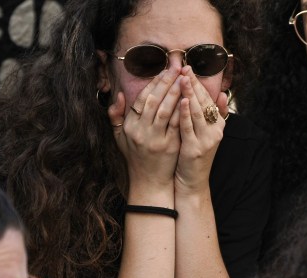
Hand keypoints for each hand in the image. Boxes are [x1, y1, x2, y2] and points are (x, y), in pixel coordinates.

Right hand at [108, 66, 182, 193]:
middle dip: (166, 82)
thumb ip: (116, 115)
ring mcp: (156, 139)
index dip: (154, 83)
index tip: (164, 70)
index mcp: (129, 126)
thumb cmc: (135, 156)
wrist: (149, 181)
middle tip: (177, 67)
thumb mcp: (119, 137)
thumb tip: (119, 95)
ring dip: (175, 93)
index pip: (141, 99)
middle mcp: (141, 131)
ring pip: (165, 111)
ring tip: (184, 78)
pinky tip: (190, 99)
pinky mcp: (170, 147)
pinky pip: (177, 125)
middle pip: (154, 101)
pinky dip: (183, 111)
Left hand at [175, 66, 227, 195]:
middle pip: (203, 102)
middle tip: (184, 67)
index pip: (207, 98)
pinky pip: (189, 128)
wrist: (193, 183)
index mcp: (217, 125)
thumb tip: (224, 94)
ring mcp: (206, 140)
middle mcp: (215, 131)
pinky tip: (181, 101)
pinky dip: (185, 114)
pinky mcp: (195, 149)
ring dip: (189, 94)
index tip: (187, 68)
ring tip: (182, 78)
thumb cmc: (195, 156)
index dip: (197, 83)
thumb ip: (214, 115)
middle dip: (192, 84)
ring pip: (197, 112)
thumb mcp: (205, 134)